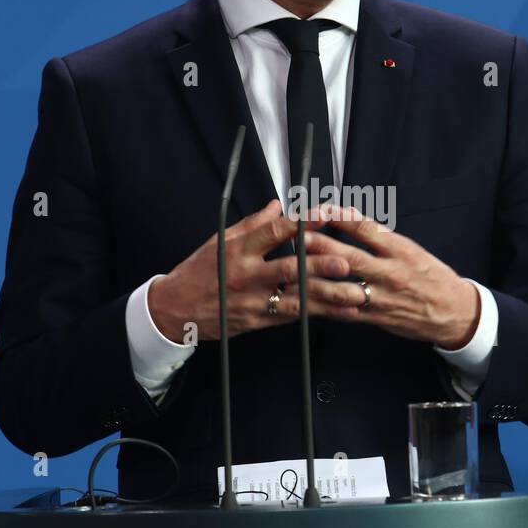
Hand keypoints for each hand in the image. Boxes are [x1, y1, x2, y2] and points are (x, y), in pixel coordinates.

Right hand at [147, 199, 350, 341]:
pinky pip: (290, 316)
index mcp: (238, 249)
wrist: (174, 310)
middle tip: (347, 262)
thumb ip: (252, 224)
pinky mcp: (256, 321)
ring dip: (327, 297)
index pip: (274, 232)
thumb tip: (278, 206)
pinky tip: (339, 314)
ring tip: (353, 295)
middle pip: (290, 269)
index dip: (302, 222)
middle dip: (320, 266)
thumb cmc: (197, 272)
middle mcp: (247, 274)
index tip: (325, 213)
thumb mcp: (220, 241)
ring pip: (296, 298)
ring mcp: (252, 300)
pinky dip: (316, 315)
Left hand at [301, 204, 480, 348]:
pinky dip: (323, 305)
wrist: (454, 312)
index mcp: (401, 251)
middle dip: (321, 247)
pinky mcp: (376, 318)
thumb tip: (347, 214)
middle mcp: (391, 273)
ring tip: (290, 271)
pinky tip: (305, 299)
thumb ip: (378, 235)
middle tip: (296, 236)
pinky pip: (345, 311)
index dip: (341, 218)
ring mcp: (382, 298)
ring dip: (315, 280)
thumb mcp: (411, 249)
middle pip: (350, 257)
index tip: (321, 208)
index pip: (367, 229)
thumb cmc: (431, 276)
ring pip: (343, 288)